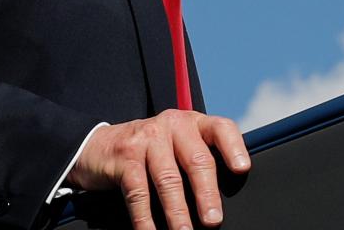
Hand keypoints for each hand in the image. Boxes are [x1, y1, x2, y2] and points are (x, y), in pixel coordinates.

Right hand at [67, 110, 249, 229]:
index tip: (242, 170)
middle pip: (196, 159)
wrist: (101, 145)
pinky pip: (139, 192)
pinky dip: (145, 218)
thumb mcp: (177, 146)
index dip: (234, 147)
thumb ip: (198, 159)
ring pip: (168, 179)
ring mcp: (147, 138)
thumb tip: (220, 201)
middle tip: (213, 220)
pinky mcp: (126, 156)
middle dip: (207, 193)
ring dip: (178, 211)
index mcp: (193, 122)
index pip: (220, 128)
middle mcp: (172, 124)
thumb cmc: (151, 151)